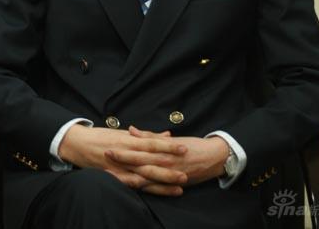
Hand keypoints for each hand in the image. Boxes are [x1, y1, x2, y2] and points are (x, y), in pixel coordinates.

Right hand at [59, 125, 187, 195]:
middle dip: (169, 169)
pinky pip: (131, 185)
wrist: (78, 143)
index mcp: (130, 141)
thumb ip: (146, 136)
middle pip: (151, 162)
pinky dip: (143, 188)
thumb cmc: (102, 136)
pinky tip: (155, 192)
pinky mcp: (114, 176)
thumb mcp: (124, 133)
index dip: (168, 147)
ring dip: (161, 182)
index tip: (184, 148)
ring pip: (144, 176)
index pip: (153, 143)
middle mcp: (126, 154)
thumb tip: (167, 135)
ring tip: (178, 187)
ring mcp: (120, 167)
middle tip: (186, 173)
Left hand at [106, 128, 228, 187]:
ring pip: (143, 177)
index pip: (138, 150)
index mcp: (161, 150)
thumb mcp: (171, 139)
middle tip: (105, 159)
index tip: (108, 148)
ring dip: (127, 176)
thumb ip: (150, 136)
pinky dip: (142, 188)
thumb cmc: (192, 145)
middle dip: (121, 163)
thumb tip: (132, 130)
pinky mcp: (172, 183)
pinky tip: (131, 187)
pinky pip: (154, 188)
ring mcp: (167, 175)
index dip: (123, 150)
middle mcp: (163, 163)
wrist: (213, 156)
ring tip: (111, 176)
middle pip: (137, 164)